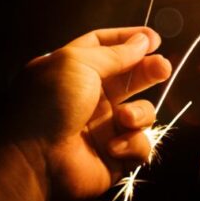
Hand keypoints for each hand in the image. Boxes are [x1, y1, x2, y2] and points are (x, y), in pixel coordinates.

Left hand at [3, 27, 172, 200]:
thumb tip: (143, 40)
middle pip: (130, 76)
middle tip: (163, 67)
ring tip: (124, 118)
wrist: (37, 162)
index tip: (153, 38)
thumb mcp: (77, 65)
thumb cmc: (50, 105)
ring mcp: (105, 127)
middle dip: (148, 71)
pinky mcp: (116, 155)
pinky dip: (132, 144)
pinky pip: (141, 144)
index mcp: (73, 71)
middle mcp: (90, 96)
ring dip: (139, 113)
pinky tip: (113, 147)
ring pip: (142, 111)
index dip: (128, 39)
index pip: (104, 46)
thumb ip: (115, 53)